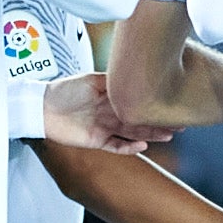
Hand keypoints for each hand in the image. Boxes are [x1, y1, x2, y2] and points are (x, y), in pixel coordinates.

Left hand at [44, 71, 174, 153]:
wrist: (41, 107)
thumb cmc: (63, 90)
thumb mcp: (91, 79)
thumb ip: (112, 79)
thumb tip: (134, 75)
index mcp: (112, 97)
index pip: (137, 101)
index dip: (154, 104)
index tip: (173, 102)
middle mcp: (111, 113)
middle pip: (140, 120)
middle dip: (160, 122)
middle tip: (181, 123)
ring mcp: (105, 128)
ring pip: (133, 133)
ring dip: (150, 135)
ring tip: (169, 134)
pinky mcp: (96, 141)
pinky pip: (116, 146)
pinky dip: (129, 148)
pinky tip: (142, 146)